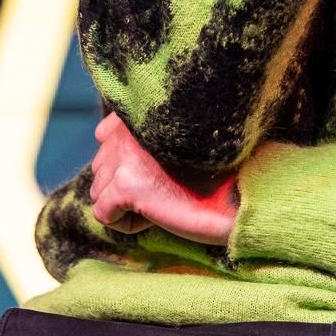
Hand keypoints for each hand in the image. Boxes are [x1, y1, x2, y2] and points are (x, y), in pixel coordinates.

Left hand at [88, 112, 238, 245]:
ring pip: (99, 192)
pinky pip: (104, 214)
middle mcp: (127, 128)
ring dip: (126, 205)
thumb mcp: (173, 142)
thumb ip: (138, 138)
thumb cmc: (214, 172)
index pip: (104, 136)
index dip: (127, 163)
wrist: (237, 194)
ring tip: (162, 201)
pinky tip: (155, 215)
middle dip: (125, 185)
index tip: (157, 170)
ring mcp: (124, 156)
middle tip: (164, 189)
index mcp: (139, 112)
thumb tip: (103, 151)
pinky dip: (126, 223)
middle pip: (100, 168)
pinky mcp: (126, 185)